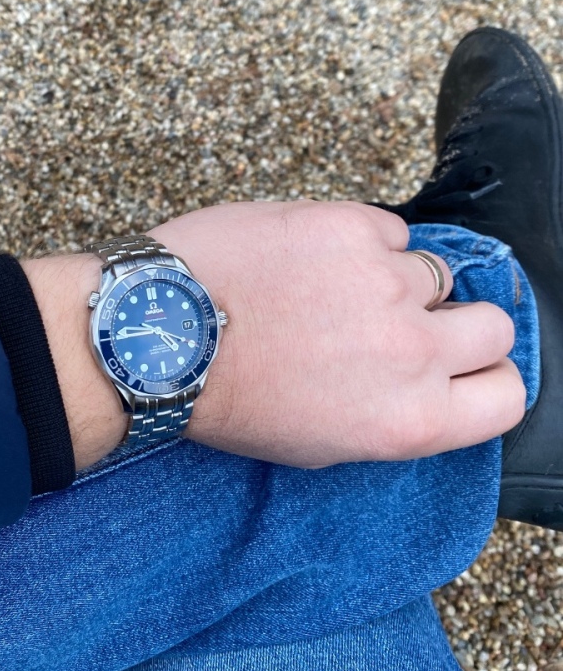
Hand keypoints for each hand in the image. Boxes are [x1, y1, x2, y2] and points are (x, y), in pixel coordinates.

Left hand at [147, 200, 524, 467]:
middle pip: (494, 325)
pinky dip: (362, 243)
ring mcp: (386, 283)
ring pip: (435, 273)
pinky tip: (311, 260)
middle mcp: (413, 351)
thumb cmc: (232, 397)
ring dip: (396, 282)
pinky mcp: (352, 227)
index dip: (489, 377)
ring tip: (332, 291)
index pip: (509, 396)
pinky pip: (390, 232)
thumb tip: (434, 381)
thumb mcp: (323, 443)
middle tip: (406, 323)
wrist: (163, 335)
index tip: (466, 366)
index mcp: (410, 419)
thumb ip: (395, 412)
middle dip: (459, 324)